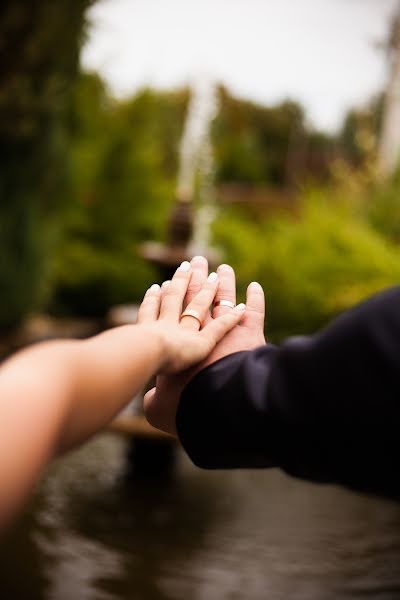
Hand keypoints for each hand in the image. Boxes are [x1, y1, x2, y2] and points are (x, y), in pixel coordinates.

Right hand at [144, 257, 265, 434]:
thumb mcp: (159, 408)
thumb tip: (152, 401)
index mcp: (175, 343)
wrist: (207, 402)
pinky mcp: (248, 335)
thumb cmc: (179, 407)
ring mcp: (223, 330)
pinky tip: (255, 287)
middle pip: (196, 297)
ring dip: (224, 283)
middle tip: (194, 261)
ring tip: (223, 268)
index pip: (172, 312)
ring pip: (223, 299)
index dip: (169, 296)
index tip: (166, 283)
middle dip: (195, 278)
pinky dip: (255, 299)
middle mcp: (198, 331)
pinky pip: (254, 313)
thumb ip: (155, 401)